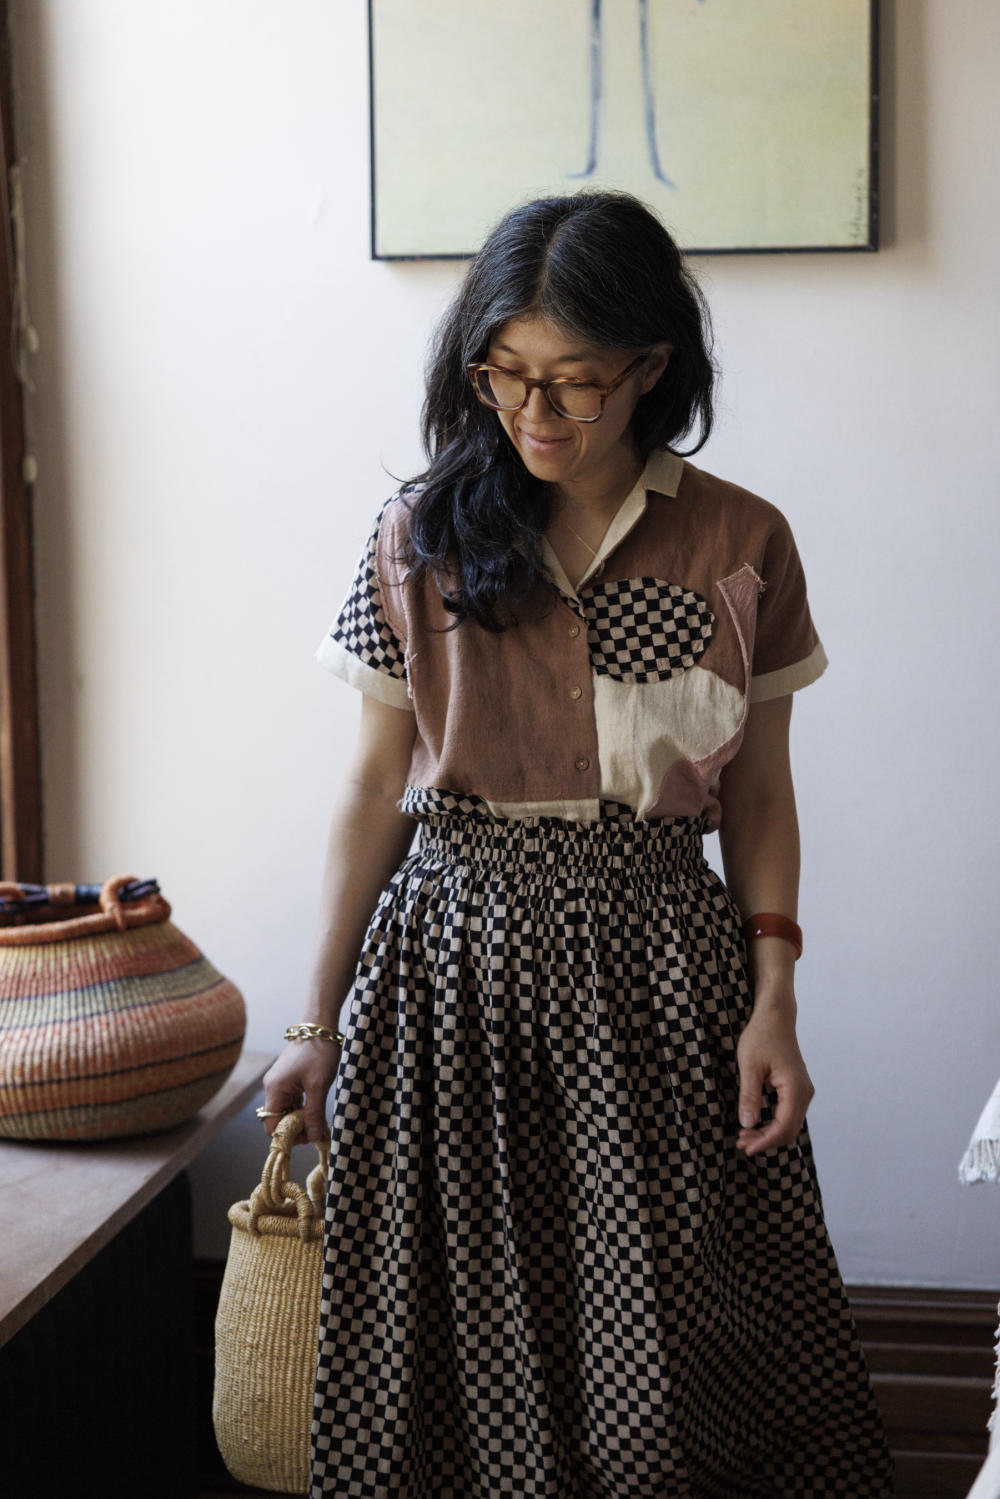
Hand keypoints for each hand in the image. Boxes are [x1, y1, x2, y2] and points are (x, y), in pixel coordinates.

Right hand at [261, 1037, 340, 1142]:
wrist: (320, 1026)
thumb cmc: (318, 1052)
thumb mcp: (318, 1086)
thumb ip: (314, 1114)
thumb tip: (315, 1139)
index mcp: (275, 1090)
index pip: (272, 1126)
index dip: (288, 1137)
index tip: (309, 1139)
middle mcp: (273, 1088)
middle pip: (279, 1120)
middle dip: (296, 1130)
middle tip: (317, 1132)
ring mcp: (281, 1084)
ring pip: (287, 1112)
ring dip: (301, 1120)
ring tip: (319, 1124)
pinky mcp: (289, 1080)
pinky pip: (292, 1102)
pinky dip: (303, 1109)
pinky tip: (316, 1112)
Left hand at [735, 1001, 813, 1156]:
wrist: (775, 1017)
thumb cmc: (761, 1036)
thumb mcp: (749, 1066)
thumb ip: (749, 1096)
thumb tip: (747, 1124)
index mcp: (795, 1087)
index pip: (783, 1126)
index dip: (765, 1141)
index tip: (745, 1147)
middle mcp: (804, 1092)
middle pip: (789, 1130)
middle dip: (766, 1140)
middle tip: (740, 1143)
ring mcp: (803, 1091)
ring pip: (789, 1124)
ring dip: (768, 1133)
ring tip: (744, 1136)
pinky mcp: (797, 1089)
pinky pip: (788, 1114)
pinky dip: (773, 1123)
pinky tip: (755, 1123)